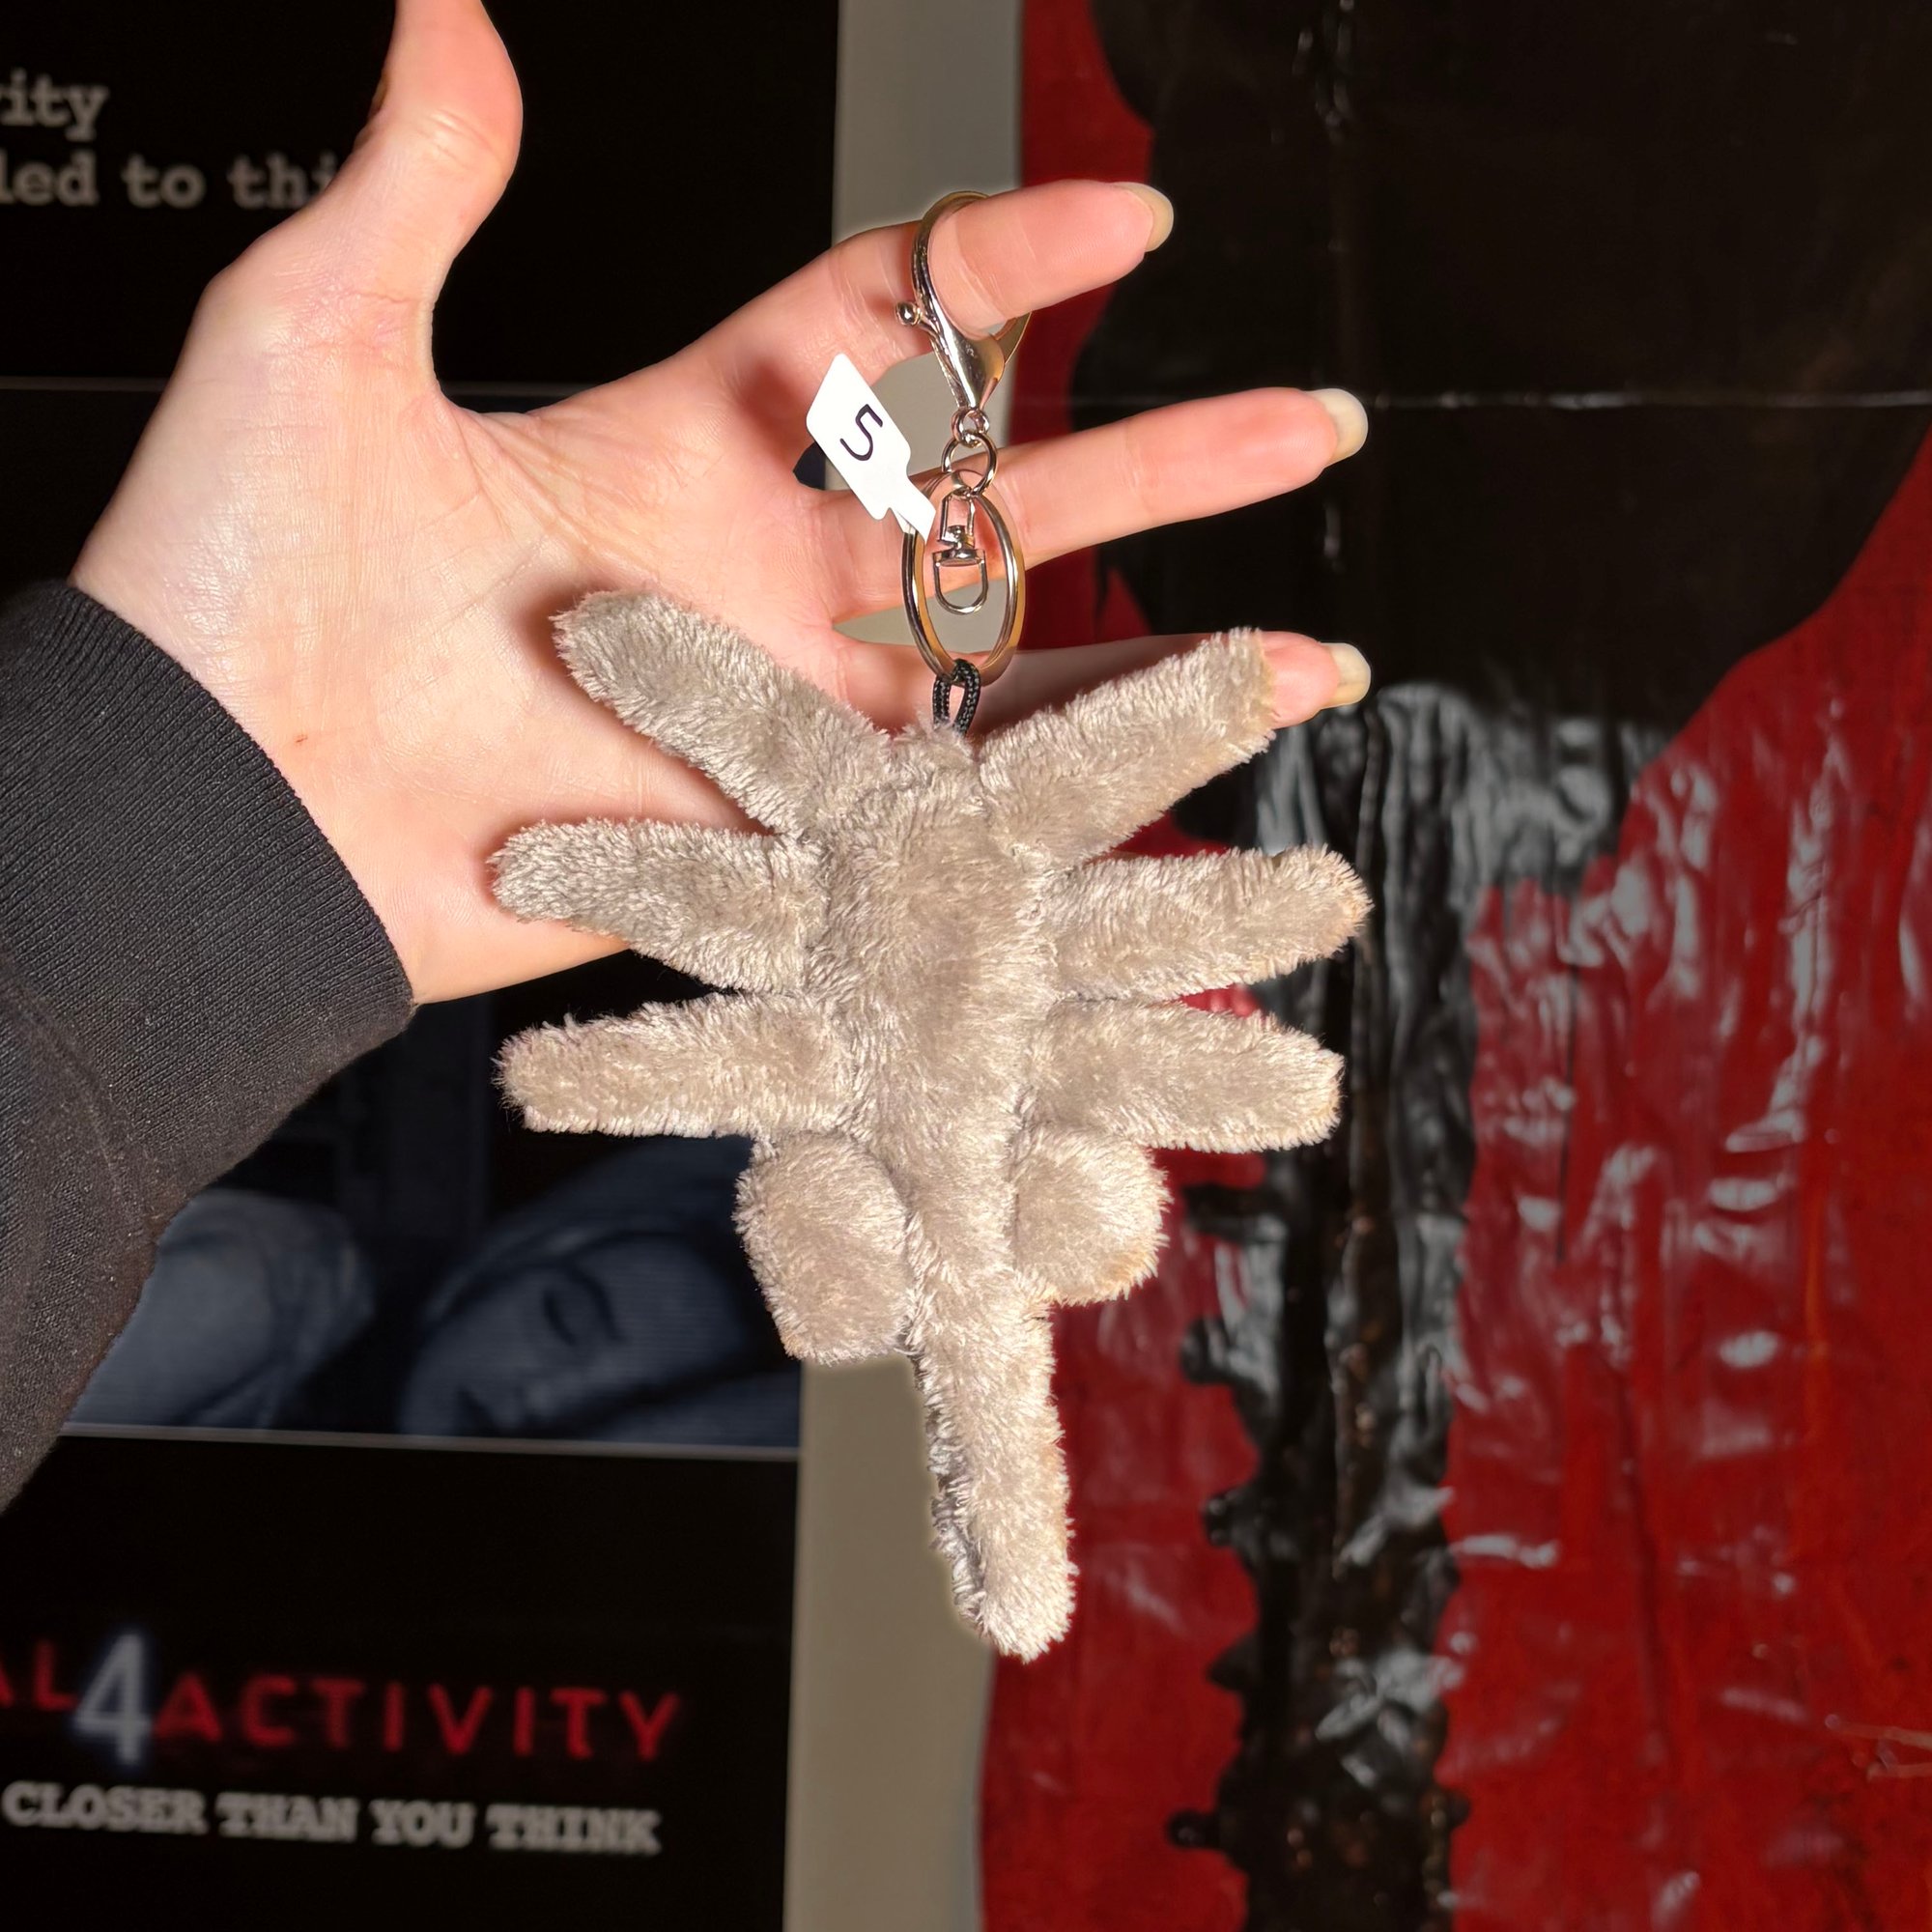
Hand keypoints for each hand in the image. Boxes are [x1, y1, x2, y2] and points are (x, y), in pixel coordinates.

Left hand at [72, 0, 1368, 1002]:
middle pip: (996, 509)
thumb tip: (452, 9)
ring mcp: (766, 725)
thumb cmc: (232, 576)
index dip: (1001, 270)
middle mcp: (744, 589)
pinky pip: (935, 824)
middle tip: (1307, 423)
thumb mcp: (315, 338)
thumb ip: (420, 186)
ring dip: (1160, 659)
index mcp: (667, 447)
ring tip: (1311, 646)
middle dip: (1161, 459)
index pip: (878, 333)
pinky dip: (1061, 812)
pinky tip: (1177, 801)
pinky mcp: (762, 844)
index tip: (1129, 219)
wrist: (211, 810)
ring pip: (1002, 680)